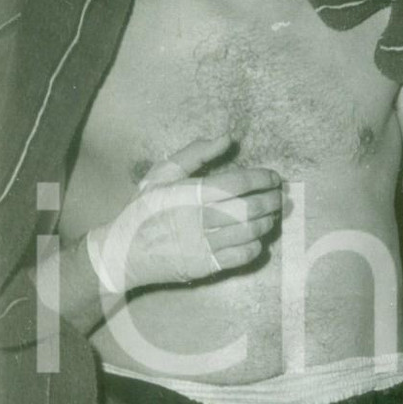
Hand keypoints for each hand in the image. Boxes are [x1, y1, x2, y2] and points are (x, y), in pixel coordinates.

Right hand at [88, 134, 282, 293]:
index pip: (238, 182)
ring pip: (249, 233)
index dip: (262, 179)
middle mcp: (199, 218)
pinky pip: (241, 256)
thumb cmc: (144, 209)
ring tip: (272, 216)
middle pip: (250, 208)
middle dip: (272, 201)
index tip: (273, 178)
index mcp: (190, 192)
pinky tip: (257, 239)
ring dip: (267, 223)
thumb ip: (196, 154)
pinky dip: (256, 247)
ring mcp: (203, 244)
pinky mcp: (205, 266)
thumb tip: (227, 138)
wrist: (122, 252)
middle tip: (280, 198)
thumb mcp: (162, 175)